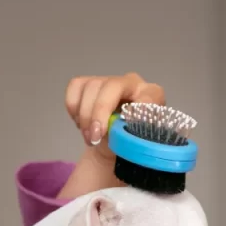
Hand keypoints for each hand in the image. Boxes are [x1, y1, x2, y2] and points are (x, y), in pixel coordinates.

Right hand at [57, 73, 165, 198]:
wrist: (114, 144)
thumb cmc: (130, 143)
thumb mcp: (138, 145)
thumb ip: (136, 138)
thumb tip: (128, 132)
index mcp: (152, 95)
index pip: (148, 96)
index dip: (136, 110)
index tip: (126, 125)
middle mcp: (132, 83)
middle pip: (112, 85)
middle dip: (99, 112)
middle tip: (94, 137)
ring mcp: (108, 80)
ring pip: (91, 87)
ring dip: (85, 116)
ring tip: (90, 138)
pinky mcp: (88, 83)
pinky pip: (75, 88)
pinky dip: (73, 108)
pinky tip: (82, 124)